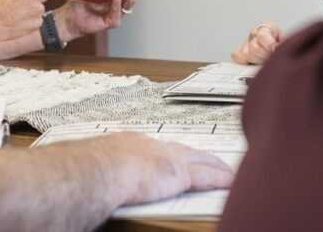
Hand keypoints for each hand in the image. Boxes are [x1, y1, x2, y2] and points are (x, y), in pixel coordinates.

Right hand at [104, 133, 232, 204]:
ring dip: (213, 164)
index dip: (167, 153)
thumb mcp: (97, 165)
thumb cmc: (93, 168)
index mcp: (132, 143)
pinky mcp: (179, 174)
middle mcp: (153, 146)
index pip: (156, 148)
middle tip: (208, 157)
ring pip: (199, 160)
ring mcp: (168, 158)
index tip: (171, 156)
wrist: (102, 167)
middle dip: (195, 155)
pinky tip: (230, 181)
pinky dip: (219, 178)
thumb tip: (92, 178)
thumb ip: (102, 169)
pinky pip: (206, 176)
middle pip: (182, 149)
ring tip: (225, 169)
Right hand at [230, 20, 283, 64]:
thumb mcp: (288, 44)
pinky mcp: (240, 51)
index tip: (274, 50)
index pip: (262, 34)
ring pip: (246, 53)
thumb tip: (275, 48)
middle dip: (264, 56)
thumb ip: (282, 45)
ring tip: (265, 60)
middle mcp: (255, 32)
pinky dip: (245, 61)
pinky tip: (255, 62)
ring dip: (257, 60)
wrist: (284, 54)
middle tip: (271, 58)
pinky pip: (236, 56)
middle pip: (254, 47)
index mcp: (268, 26)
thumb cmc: (285, 49)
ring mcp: (246, 41)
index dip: (268, 45)